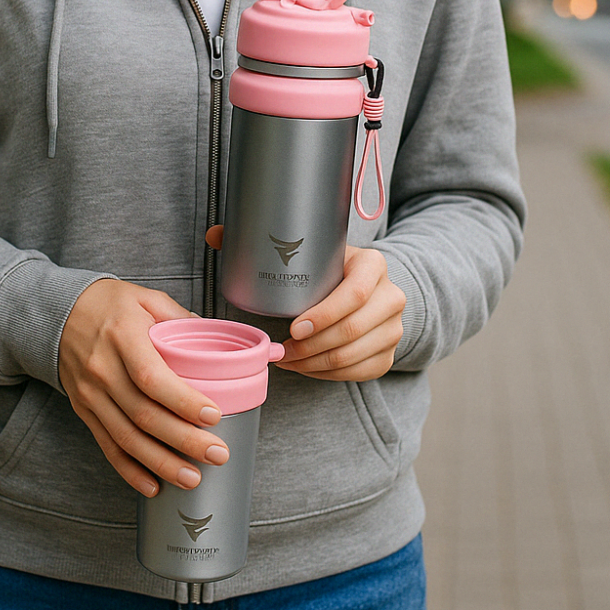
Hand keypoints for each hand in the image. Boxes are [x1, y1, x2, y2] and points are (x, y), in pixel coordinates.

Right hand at [58, 279, 230, 497]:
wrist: (58, 312)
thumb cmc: (109, 304)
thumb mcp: (146, 297)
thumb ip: (180, 318)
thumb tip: (217, 341)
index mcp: (123, 336)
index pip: (152, 377)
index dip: (183, 401)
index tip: (214, 415)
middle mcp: (103, 369)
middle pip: (144, 414)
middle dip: (183, 440)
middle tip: (216, 454)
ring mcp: (90, 393)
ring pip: (127, 437)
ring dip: (161, 463)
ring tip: (192, 477)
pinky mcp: (84, 410)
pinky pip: (107, 445)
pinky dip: (129, 470)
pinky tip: (153, 485)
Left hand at [206, 226, 404, 381]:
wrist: (367, 287)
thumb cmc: (328, 269)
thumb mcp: (308, 251)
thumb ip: (262, 242)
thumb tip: (215, 234)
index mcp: (373, 264)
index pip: (354, 294)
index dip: (324, 314)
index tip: (294, 327)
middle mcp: (392, 296)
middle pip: (352, 330)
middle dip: (311, 347)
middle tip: (282, 351)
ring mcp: (394, 328)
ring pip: (353, 356)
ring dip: (315, 364)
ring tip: (288, 360)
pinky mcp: (389, 353)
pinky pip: (358, 372)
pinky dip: (327, 375)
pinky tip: (306, 368)